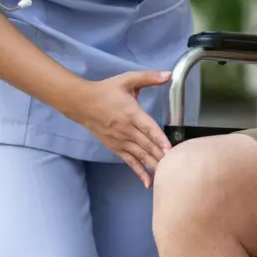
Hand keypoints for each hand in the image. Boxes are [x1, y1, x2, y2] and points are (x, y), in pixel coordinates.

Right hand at [68, 71, 172, 186]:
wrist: (82, 103)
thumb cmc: (106, 91)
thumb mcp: (127, 80)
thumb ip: (148, 77)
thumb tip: (168, 74)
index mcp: (132, 113)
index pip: (149, 128)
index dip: (160, 139)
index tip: (170, 150)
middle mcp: (127, 129)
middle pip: (147, 145)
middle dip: (161, 156)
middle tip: (175, 167)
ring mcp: (120, 140)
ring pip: (140, 155)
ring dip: (153, 166)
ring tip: (166, 176)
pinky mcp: (115, 147)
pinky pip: (130, 161)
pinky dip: (139, 171)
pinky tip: (148, 182)